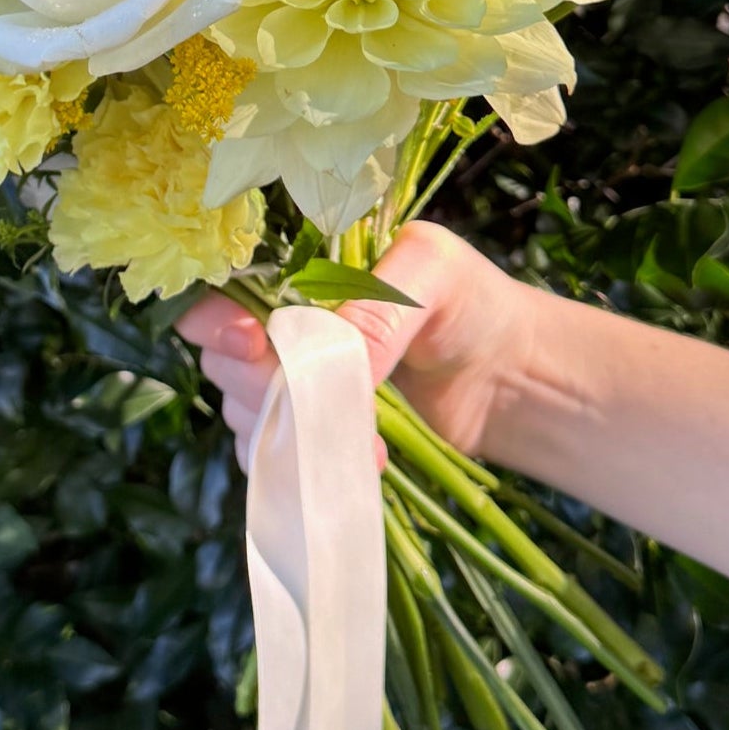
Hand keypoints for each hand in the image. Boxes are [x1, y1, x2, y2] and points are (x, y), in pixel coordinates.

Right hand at [178, 221, 539, 470]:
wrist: (513, 377)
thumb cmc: (473, 302)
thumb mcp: (433, 276)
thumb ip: (376, 310)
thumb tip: (328, 366)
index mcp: (297, 262)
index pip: (222, 280)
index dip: (215, 313)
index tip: (251, 340)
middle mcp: (281, 319)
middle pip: (222, 353)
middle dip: (255, 381)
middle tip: (309, 399)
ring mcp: (294, 379)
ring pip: (242, 407)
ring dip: (286, 431)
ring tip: (358, 440)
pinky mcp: (313, 430)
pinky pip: (273, 454)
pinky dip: (299, 467)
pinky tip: (354, 466)